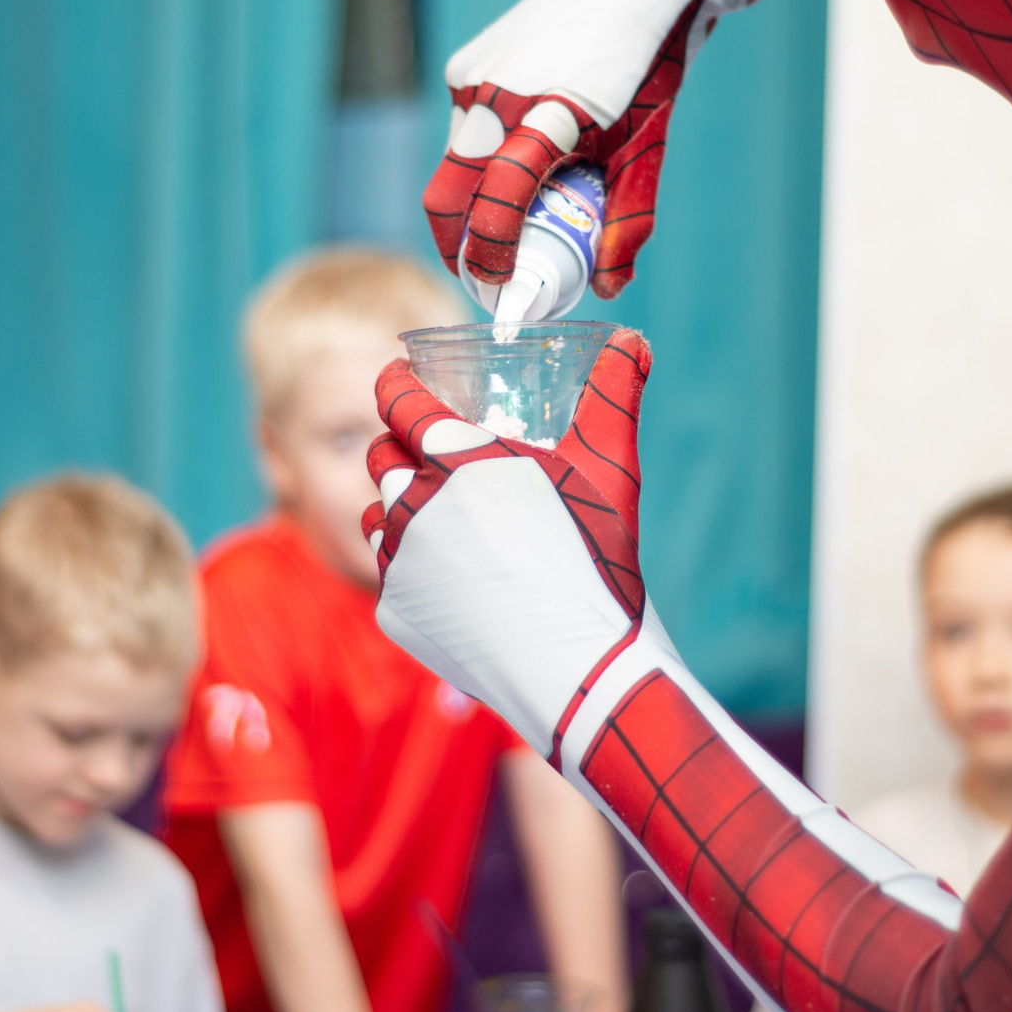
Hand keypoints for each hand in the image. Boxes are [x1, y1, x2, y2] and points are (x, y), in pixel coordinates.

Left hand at [363, 329, 654, 758]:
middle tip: (439, 457)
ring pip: (377, 513)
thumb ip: (613, 396)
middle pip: (381, 454)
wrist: (579, 672)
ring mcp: (397, 561)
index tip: (400, 376)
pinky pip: (389, 572)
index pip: (397, 400)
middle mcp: (413, 504)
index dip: (396, 382)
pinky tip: (459, 580)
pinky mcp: (393, 610)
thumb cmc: (596, 563)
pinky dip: (414, 565)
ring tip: (450, 521)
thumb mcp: (611, 471)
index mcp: (458, 459)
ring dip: (402, 506)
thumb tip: (633, 339)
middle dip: (402, 445)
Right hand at [426, 0, 827, 297]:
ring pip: (455, 160)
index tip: (499, 290)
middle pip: (449, 192)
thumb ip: (625, 219)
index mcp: (551, 112)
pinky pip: (463, 125)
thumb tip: (605, 287)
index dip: (491, 256)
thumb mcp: (645, 149)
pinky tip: (522, 147)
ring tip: (518, 210)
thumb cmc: (650, 67)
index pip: (499, 199)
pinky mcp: (468, 61)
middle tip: (483, 277)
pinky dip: (483, 152)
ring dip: (474, 196)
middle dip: (457, 244)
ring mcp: (477, 74)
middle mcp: (500, 91)